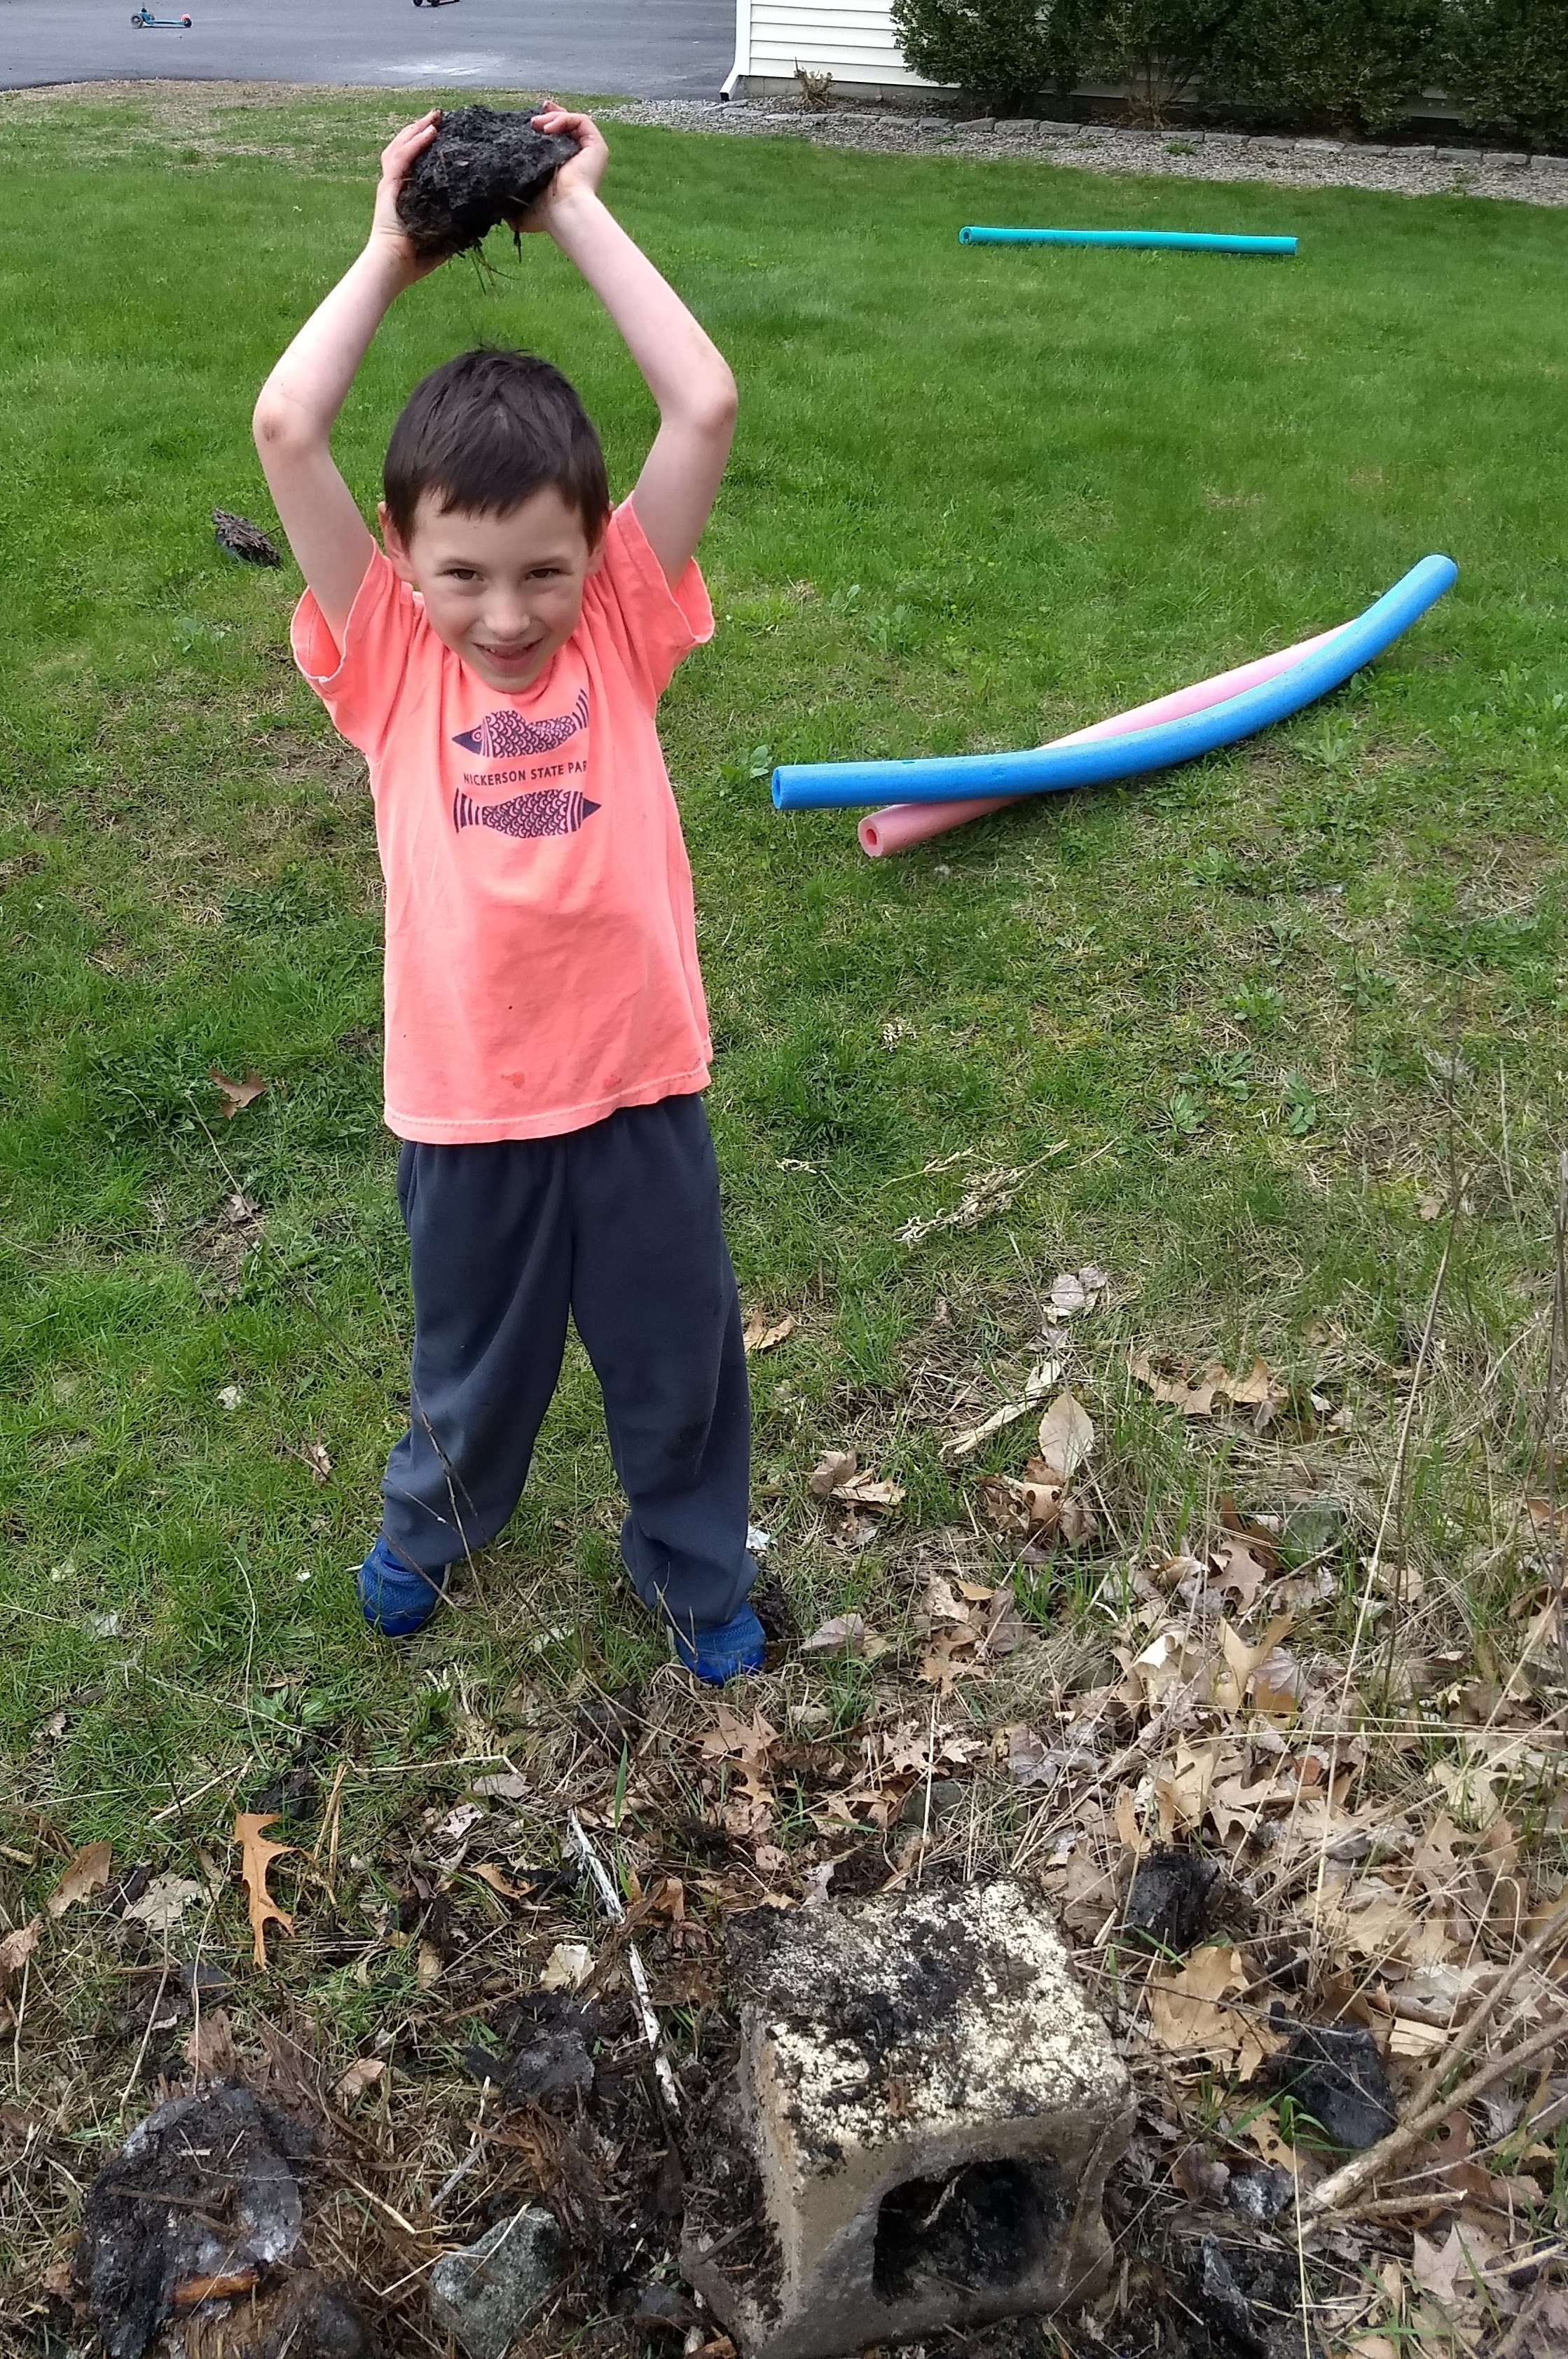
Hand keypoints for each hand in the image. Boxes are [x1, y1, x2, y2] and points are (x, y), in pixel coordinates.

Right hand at [367, 110, 443, 280]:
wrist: (393, 267)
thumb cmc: (415, 259)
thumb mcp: (443, 238)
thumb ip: (457, 228)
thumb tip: (480, 223)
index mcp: (406, 194)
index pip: (414, 161)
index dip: (425, 145)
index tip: (442, 133)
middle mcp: (396, 184)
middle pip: (405, 147)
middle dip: (421, 129)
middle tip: (439, 117)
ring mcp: (391, 184)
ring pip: (401, 146)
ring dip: (418, 129)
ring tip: (435, 117)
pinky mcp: (389, 186)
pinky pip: (403, 157)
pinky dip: (416, 142)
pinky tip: (430, 131)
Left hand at [513, 106, 608, 230]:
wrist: (563, 212)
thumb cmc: (548, 215)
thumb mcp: (523, 209)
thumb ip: (512, 205)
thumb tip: (495, 207)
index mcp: (565, 169)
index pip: (556, 140)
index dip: (544, 126)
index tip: (529, 123)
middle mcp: (579, 158)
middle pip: (566, 126)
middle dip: (549, 115)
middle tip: (532, 119)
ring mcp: (589, 152)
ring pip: (572, 121)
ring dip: (553, 117)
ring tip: (536, 125)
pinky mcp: (597, 146)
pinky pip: (581, 121)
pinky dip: (564, 119)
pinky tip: (548, 129)